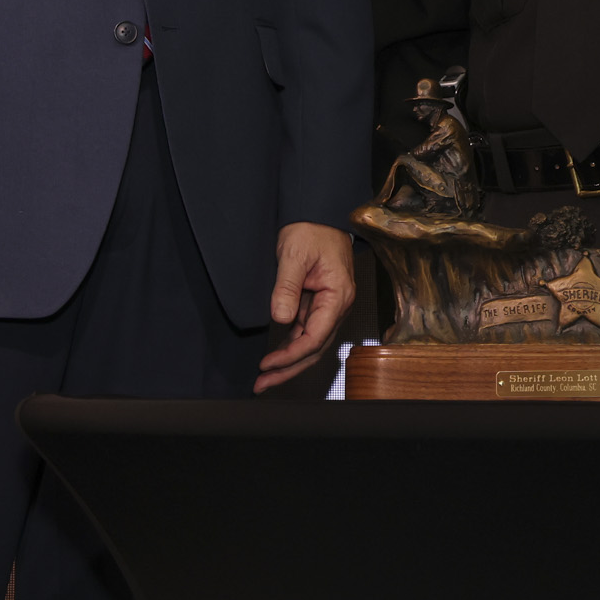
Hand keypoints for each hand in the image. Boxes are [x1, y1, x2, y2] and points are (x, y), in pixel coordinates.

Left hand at [255, 222, 355, 391]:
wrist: (318, 214)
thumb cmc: (311, 229)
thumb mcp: (294, 254)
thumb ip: (286, 287)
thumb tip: (280, 319)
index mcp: (337, 296)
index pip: (315, 337)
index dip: (291, 355)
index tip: (268, 364)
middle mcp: (337, 306)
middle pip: (315, 349)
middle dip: (289, 369)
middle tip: (262, 385)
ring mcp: (329, 306)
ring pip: (311, 344)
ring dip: (289, 362)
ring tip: (265, 378)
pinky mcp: (318, 304)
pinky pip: (306, 332)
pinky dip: (291, 346)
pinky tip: (275, 356)